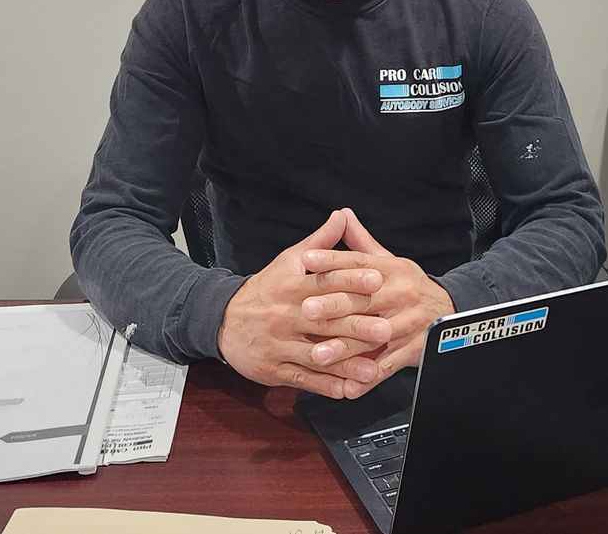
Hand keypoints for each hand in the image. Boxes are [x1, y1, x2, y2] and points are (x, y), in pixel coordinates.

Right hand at [217, 209, 392, 398]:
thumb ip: (320, 242)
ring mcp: (279, 344)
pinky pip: (301, 379)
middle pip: (325, 321)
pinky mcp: (273, 368)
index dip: (351, 279)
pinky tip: (346, 391)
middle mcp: (286, 315)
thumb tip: (343, 216)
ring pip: (316, 355)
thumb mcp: (288, 261)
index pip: (325, 281)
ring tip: (373, 371)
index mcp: (292, 286)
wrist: (221, 320)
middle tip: (385, 329)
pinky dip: (324, 386)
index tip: (377, 279)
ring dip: (346, 364)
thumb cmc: (264, 289)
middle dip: (357, 326)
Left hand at [302, 209, 455, 396]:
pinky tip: (348, 387)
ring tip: (319, 355)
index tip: (307, 261)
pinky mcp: (412, 350)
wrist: (453, 310)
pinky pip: (387, 366)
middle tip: (305, 310)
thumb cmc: (410, 286)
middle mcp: (400, 294)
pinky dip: (367, 378)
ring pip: (372, 336)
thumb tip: (341, 216)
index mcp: (391, 270)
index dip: (332, 260)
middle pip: (363, 299)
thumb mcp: (390, 261)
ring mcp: (407, 324)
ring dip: (345, 348)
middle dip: (333, 306)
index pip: (358, 262)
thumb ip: (362, 244)